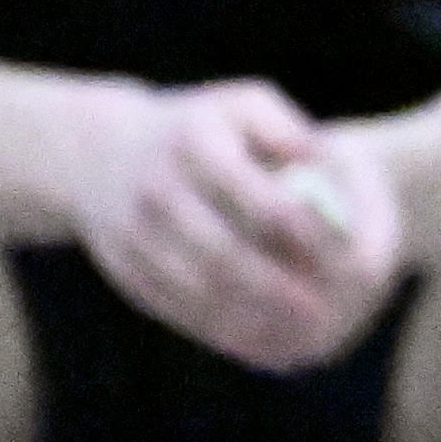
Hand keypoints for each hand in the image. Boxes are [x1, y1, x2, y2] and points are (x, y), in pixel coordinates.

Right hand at [68, 82, 402, 371]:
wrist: (96, 153)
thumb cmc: (198, 129)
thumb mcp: (241, 106)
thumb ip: (288, 130)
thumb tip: (322, 164)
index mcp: (193, 142)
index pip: (261, 200)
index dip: (307, 237)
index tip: (344, 259)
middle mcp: (156, 187)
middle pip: (227, 255)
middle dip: (278, 290)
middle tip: (322, 314)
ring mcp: (133, 233)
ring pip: (201, 291)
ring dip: (253, 318)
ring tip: (297, 333)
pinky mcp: (126, 270)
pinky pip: (179, 308)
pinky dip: (222, 327)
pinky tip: (260, 335)